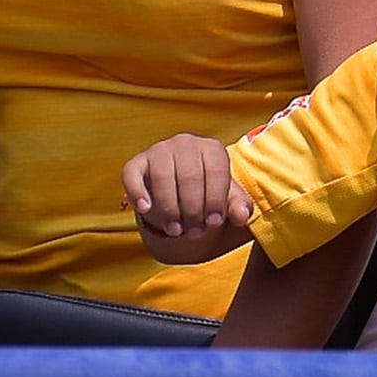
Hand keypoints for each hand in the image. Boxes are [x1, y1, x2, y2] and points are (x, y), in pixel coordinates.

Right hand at [125, 133, 255, 252]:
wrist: (178, 181)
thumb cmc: (206, 188)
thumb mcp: (224, 195)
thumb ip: (237, 205)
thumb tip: (243, 217)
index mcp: (212, 148)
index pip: (216, 172)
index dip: (216, 200)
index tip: (215, 222)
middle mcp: (186, 143)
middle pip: (190, 177)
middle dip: (193, 210)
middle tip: (195, 233)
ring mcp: (159, 150)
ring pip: (163, 178)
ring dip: (169, 208)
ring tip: (176, 230)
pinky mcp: (137, 162)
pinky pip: (132, 175)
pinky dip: (138, 192)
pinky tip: (145, 209)